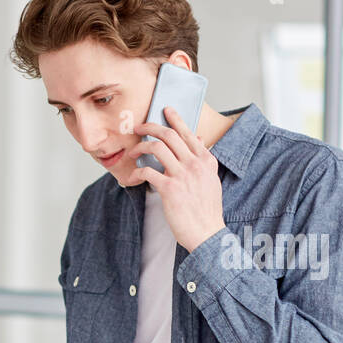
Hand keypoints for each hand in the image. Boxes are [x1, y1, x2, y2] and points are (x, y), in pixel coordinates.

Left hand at [128, 106, 225, 253]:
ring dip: (140, 147)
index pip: (187, 132)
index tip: (164, 110)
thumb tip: (199, 139)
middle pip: (169, 135)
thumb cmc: (206, 209)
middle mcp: (195, 163)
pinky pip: (148, 171)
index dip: (175, 119)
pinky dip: (136, 172)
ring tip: (132, 152)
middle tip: (139, 128)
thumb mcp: (211, 179)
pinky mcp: (169, 189)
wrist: (206, 232)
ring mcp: (182, 175)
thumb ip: (203, 159)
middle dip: (150, 127)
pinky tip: (131, 177)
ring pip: (157, 148)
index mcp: (206, 160)